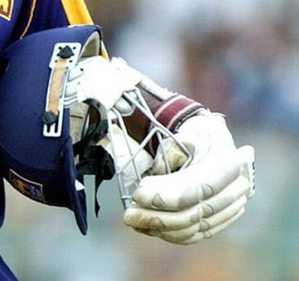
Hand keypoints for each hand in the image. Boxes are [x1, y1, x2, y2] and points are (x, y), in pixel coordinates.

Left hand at [123, 113, 254, 244]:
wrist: (209, 141)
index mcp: (228, 160)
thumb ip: (172, 151)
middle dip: (158, 216)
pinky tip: (146, 228)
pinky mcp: (221, 220)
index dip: (168, 196)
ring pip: (195, 228)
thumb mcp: (183, 132)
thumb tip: (159, 173)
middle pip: (196, 212)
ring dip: (160, 228)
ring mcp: (232, 207)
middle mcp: (237, 188)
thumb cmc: (193, 136)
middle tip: (129, 214)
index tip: (138, 194)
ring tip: (133, 220)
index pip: (200, 187)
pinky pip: (195, 235)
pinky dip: (169, 234)